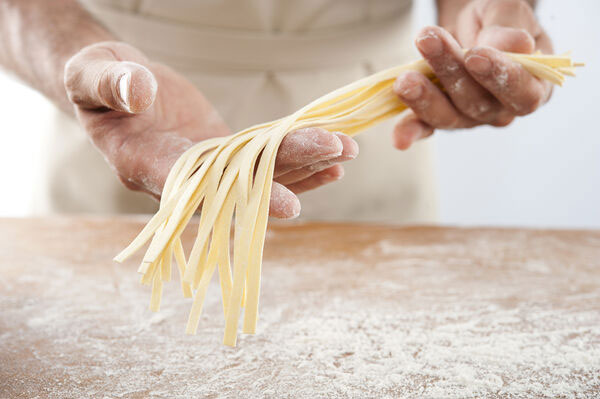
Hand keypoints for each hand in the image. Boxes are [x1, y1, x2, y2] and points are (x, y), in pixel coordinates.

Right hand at [64, 42, 357, 217]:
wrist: (111, 88)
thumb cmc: (94, 82)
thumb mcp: (92, 76)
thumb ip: (111, 86)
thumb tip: (138, 93)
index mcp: (144, 164)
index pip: (199, 188)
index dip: (243, 197)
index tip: (289, 203)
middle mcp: (182, 176)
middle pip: (243, 180)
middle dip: (292, 169)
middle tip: (336, 156)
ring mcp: (208, 167)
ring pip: (261, 173)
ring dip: (305, 164)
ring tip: (347, 150)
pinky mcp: (224, 152)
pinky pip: (263, 160)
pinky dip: (297, 159)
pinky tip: (332, 158)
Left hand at [392, 0, 552, 149]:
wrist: (469, 27)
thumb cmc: (495, 20)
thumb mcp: (505, 12)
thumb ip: (509, 27)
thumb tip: (514, 46)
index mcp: (532, 86)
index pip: (522, 92)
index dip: (500, 76)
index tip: (476, 54)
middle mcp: (500, 110)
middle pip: (477, 102)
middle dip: (450, 71)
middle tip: (428, 41)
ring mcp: (468, 118)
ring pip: (448, 115)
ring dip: (424, 97)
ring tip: (405, 79)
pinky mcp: (438, 118)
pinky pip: (425, 128)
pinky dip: (411, 132)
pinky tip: (400, 139)